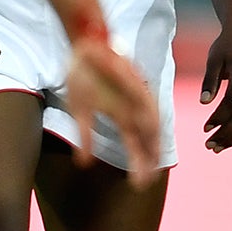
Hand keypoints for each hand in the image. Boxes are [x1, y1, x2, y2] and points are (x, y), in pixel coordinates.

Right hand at [63, 20, 163, 182]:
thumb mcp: (79, 110)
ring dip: (152, 142)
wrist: (85, 46)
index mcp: (121, 116)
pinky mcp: (136, 82)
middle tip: (147, 182)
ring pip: (151, 123)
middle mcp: (133, 109)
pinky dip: (149, 117)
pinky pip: (146, 101)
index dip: (137, 164)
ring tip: (152, 163)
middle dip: (148, 160)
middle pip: (147, 139)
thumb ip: (84, 135)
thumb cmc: (82, 76)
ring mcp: (137, 96)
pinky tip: (150, 132)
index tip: (137, 184)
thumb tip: (83, 164)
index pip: (134, 145)